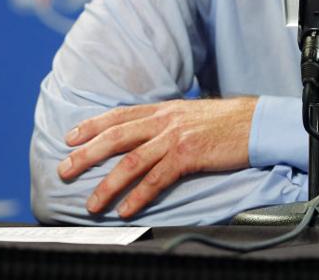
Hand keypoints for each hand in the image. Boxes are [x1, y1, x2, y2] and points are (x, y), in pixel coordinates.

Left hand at [57, 97, 256, 217]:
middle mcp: (164, 120)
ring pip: (131, 161)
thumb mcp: (188, 114)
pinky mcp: (189, 155)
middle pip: (116, 136)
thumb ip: (163, 123)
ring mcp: (176, 137)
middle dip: (86, 154)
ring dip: (107, 184)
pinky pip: (157, 179)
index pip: (118, 115)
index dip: (91, 126)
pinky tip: (126, 209)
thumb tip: (142, 135)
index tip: (69, 138)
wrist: (254, 122)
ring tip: (92, 203)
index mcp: (162, 109)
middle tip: (64, 170)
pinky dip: (139, 196)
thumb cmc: (223, 122)